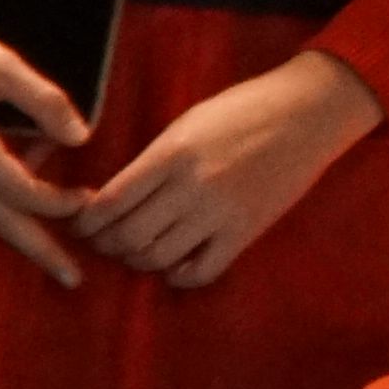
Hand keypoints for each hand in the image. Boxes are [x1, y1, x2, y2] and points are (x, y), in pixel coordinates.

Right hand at [0, 0, 90, 292]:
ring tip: (46, 238)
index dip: (57, 201)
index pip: (20, 190)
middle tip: (72, 277)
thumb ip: (45, 101)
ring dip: (12, 230)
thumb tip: (80, 138)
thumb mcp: (2, 62)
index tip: (86, 198)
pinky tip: (6, 208)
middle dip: (38, 249)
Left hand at [71, 49, 379, 291]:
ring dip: (138, 260)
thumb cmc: (241, 111)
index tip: (81, 225)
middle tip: (104, 241)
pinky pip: (202, 272)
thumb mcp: (185, 125)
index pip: (111, 201)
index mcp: (171, 154)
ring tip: (136, 251)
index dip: (87, 221)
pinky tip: (174, 266)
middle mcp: (192, 187)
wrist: (308, 113)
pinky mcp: (247, 232)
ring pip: (159, 258)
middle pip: (129, 236)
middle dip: (107, 244)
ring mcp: (221, 213)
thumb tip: (112, 198)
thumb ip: (151, 162)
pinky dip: (179, 276)